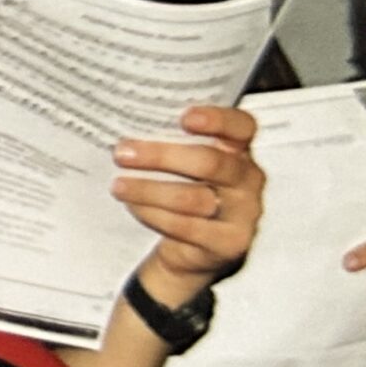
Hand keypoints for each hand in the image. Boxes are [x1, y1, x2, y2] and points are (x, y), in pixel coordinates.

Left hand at [112, 106, 262, 301]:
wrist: (193, 248)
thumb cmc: (185, 192)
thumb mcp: (183, 165)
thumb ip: (172, 144)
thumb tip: (126, 126)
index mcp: (239, 150)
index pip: (241, 127)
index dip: (218, 120)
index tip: (185, 118)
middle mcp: (247, 179)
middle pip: (210, 163)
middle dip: (162, 156)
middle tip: (123, 153)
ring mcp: (243, 213)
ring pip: (193, 198)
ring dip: (148, 190)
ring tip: (118, 185)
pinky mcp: (228, 242)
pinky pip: (186, 226)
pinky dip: (154, 214)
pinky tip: (133, 206)